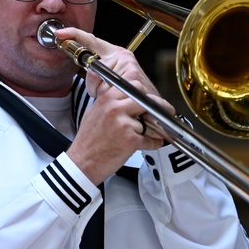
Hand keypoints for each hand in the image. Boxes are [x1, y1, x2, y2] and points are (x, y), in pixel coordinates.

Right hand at [54, 27, 172, 183]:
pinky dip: (153, 144)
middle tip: (166, 110)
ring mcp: (123, 124)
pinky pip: (150, 139)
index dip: (144, 93)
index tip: (149, 98)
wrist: (82, 162)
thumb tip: (127, 98)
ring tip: (146, 136)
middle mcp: (115, 109)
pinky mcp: (130, 140)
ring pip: (147, 122)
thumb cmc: (87, 140)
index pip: (133, 86)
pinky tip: (150, 144)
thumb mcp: (93, 112)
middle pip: (145, 99)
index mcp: (106, 100)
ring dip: (150, 130)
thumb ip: (110, 102)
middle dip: (158, 105)